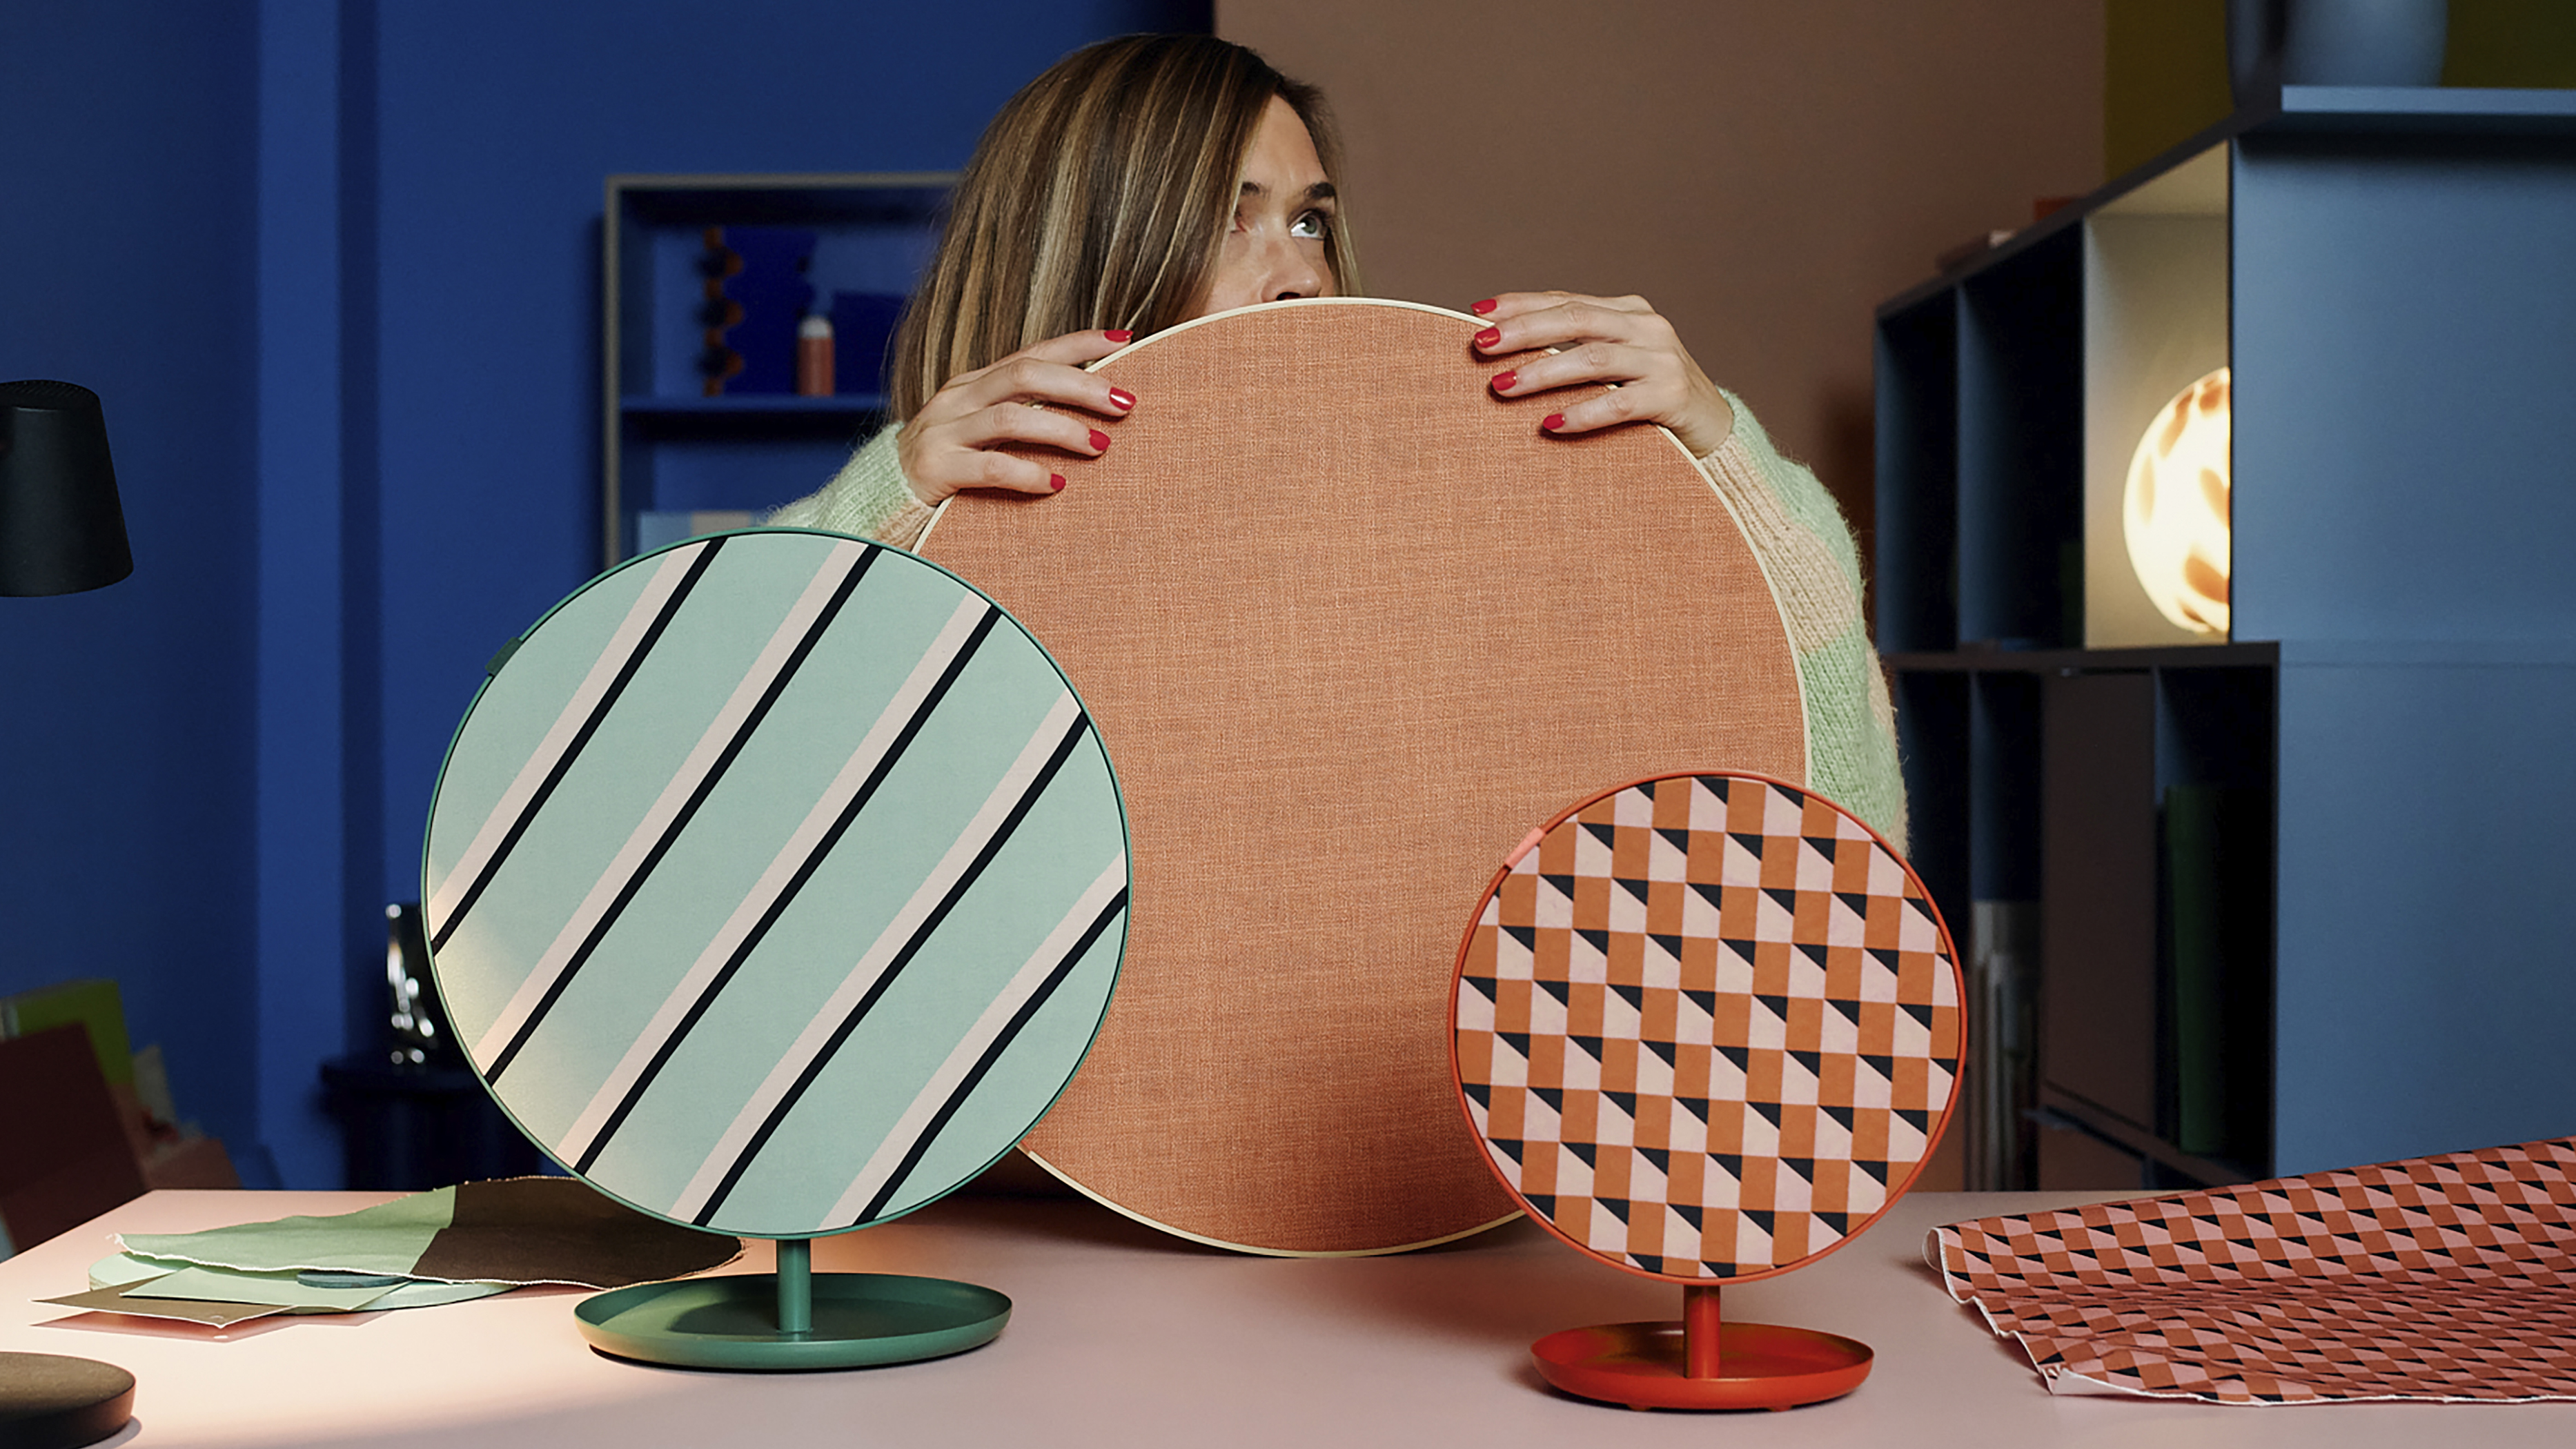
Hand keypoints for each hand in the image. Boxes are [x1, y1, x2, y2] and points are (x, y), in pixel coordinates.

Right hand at [896, 329, 1137, 504]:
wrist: (880, 498)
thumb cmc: (948, 466)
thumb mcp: (982, 431)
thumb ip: (1023, 415)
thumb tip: (1091, 411)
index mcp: (974, 383)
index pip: (1033, 352)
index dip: (1079, 343)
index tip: (1125, 339)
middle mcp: (958, 399)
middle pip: (1026, 375)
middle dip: (1081, 385)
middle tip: (1125, 402)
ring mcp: (942, 431)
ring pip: (1011, 418)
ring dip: (1062, 429)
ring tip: (1100, 445)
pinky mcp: (934, 469)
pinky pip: (991, 467)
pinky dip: (1029, 473)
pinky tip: (1056, 484)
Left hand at [1470, 293, 1735, 456]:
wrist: (1715, 430)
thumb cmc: (1650, 397)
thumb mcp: (1616, 363)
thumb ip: (1575, 348)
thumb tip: (1504, 347)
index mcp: (1628, 311)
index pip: (1566, 300)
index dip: (1521, 304)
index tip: (1478, 313)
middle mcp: (1647, 327)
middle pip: (1576, 319)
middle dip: (1524, 330)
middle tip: (1481, 346)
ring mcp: (1663, 360)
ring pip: (1594, 358)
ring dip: (1543, 372)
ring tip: (1502, 386)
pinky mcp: (1673, 397)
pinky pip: (1620, 403)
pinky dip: (1583, 413)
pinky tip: (1550, 424)